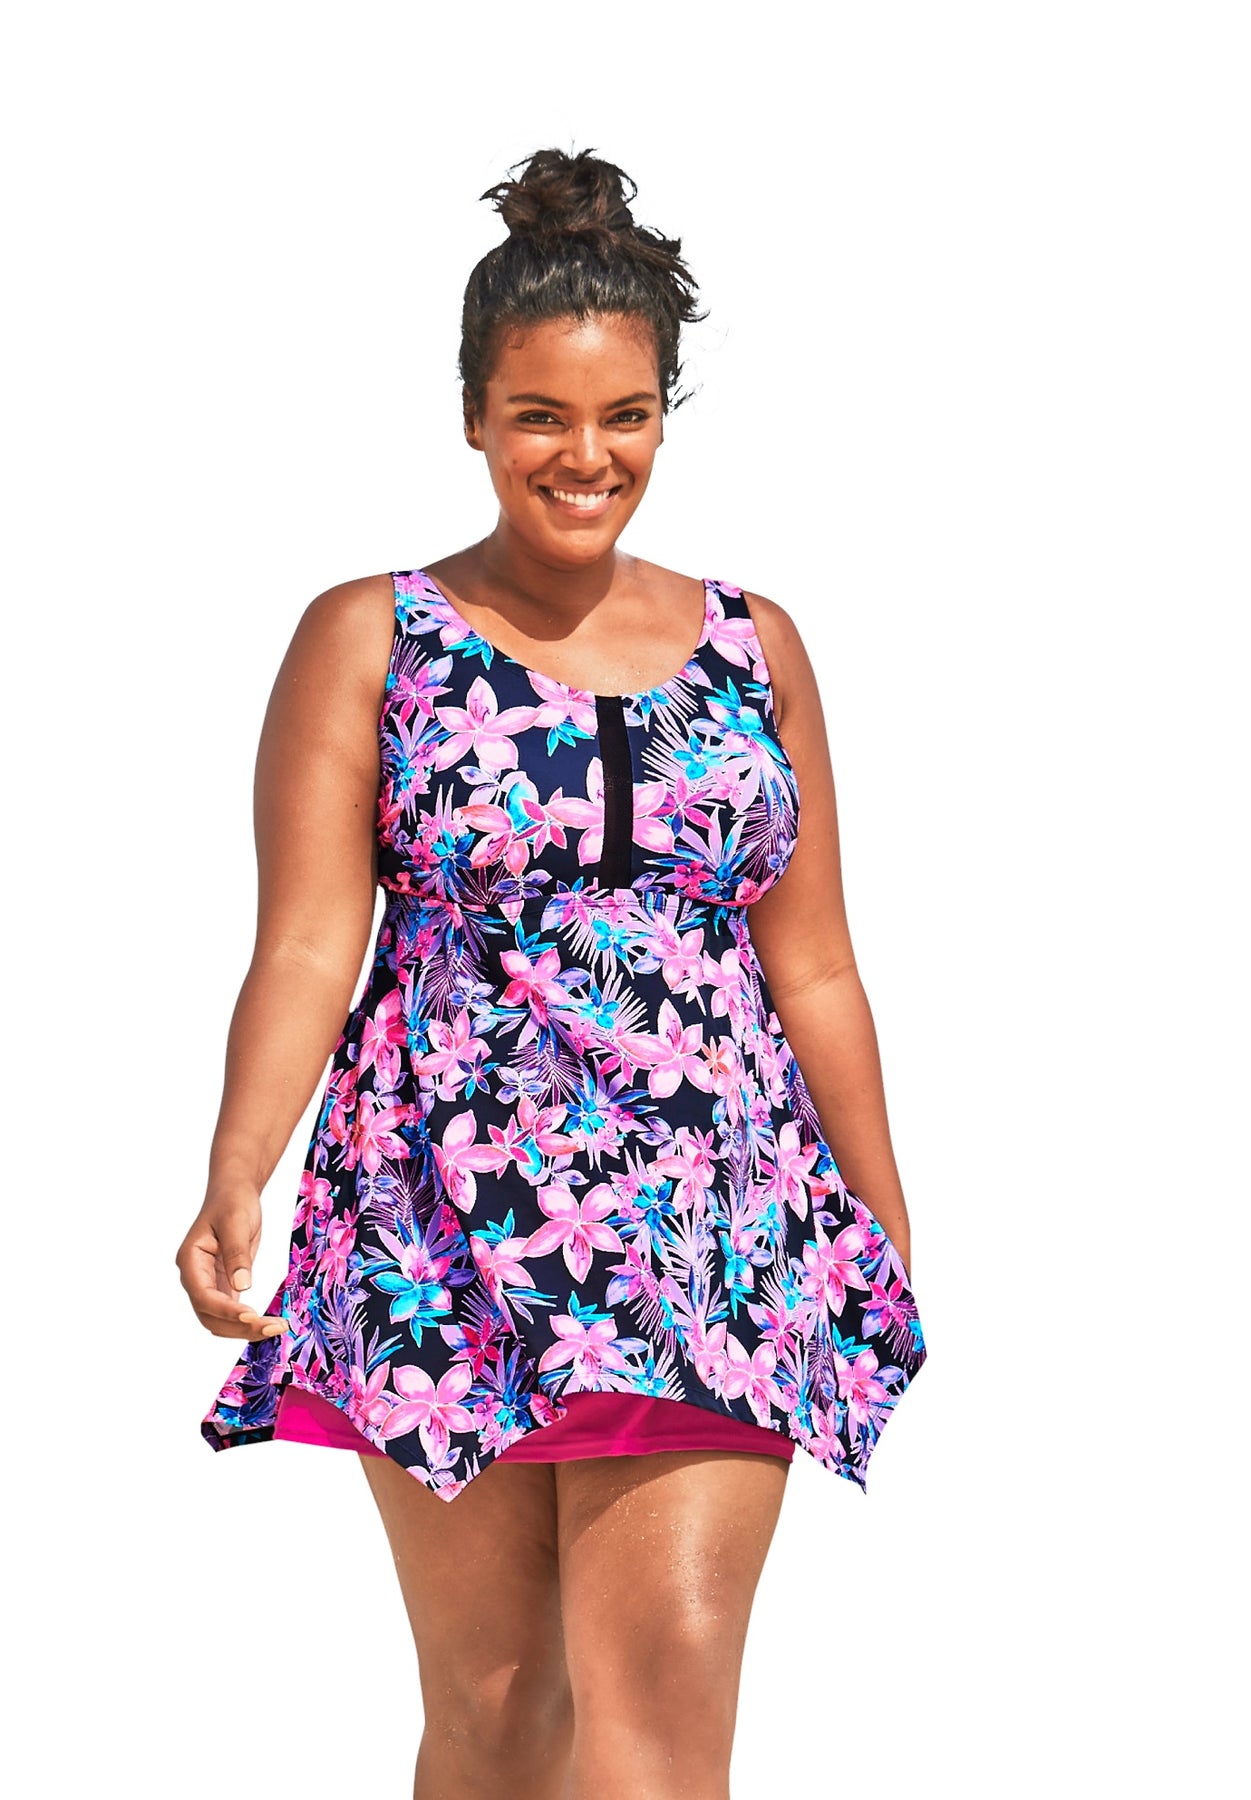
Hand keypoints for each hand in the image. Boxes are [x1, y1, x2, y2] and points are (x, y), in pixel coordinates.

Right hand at [176, 1184, 290, 1341]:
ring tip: (277, 1327)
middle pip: (210, 1315)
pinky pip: (232, 1312)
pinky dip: (248, 1322)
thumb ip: (237, 1254)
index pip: (203, 1296)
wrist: (235, 1193)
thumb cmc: (232, 1202)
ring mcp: (208, 1284)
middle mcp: (195, 1277)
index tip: (252, 1317)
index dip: (226, 1310)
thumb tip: (243, 1286)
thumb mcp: (236, 1223)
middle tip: (273, 1327)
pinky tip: (268, 1324)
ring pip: (220, 1319)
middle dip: (239, 1327)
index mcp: (190, 1261)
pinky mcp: (224, 1285)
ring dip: (245, 1329)